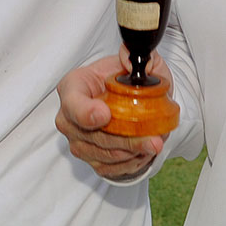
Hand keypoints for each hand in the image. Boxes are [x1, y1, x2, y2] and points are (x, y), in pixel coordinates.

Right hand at [54, 52, 171, 179]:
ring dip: (132, 152)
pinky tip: (146, 152)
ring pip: (103, 154)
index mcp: (75, 86)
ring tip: (156, 143)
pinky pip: (109, 168)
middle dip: (125, 140)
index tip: (105, 115)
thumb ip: (136, 57)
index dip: (85, 112)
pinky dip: (130, 162)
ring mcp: (77, 140)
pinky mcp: (90, 157)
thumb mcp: (137, 62)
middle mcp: (69, 116)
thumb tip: (131, 58)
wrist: (131, 96)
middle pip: (92, 135)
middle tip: (153, 140)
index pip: (72, 102)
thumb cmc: (127, 77)